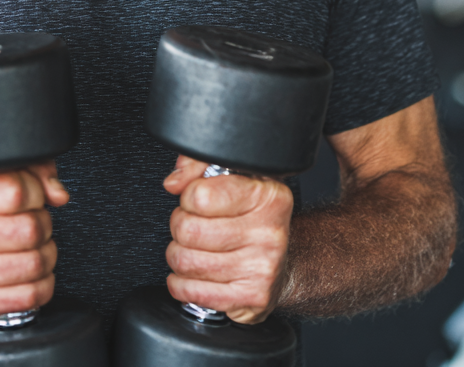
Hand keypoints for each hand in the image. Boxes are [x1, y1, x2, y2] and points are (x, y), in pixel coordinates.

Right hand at [0, 161, 68, 321]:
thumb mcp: (1, 171)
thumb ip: (34, 171)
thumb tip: (58, 195)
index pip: (16, 192)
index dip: (35, 192)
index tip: (30, 195)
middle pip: (28, 230)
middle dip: (44, 224)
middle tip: (36, 221)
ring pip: (33, 264)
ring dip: (46, 253)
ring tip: (35, 244)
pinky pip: (27, 297)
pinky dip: (43, 283)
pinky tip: (33, 270)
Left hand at [164, 155, 292, 323]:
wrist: (288, 261)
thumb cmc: (253, 217)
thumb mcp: (235, 178)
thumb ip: (199, 166)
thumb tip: (174, 182)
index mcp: (268, 196)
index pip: (201, 195)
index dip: (188, 196)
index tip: (196, 199)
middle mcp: (269, 232)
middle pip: (189, 230)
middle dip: (179, 226)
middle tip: (190, 225)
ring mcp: (262, 268)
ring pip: (186, 261)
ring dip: (178, 255)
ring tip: (192, 248)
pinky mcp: (252, 297)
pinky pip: (193, 292)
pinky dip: (181, 284)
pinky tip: (192, 274)